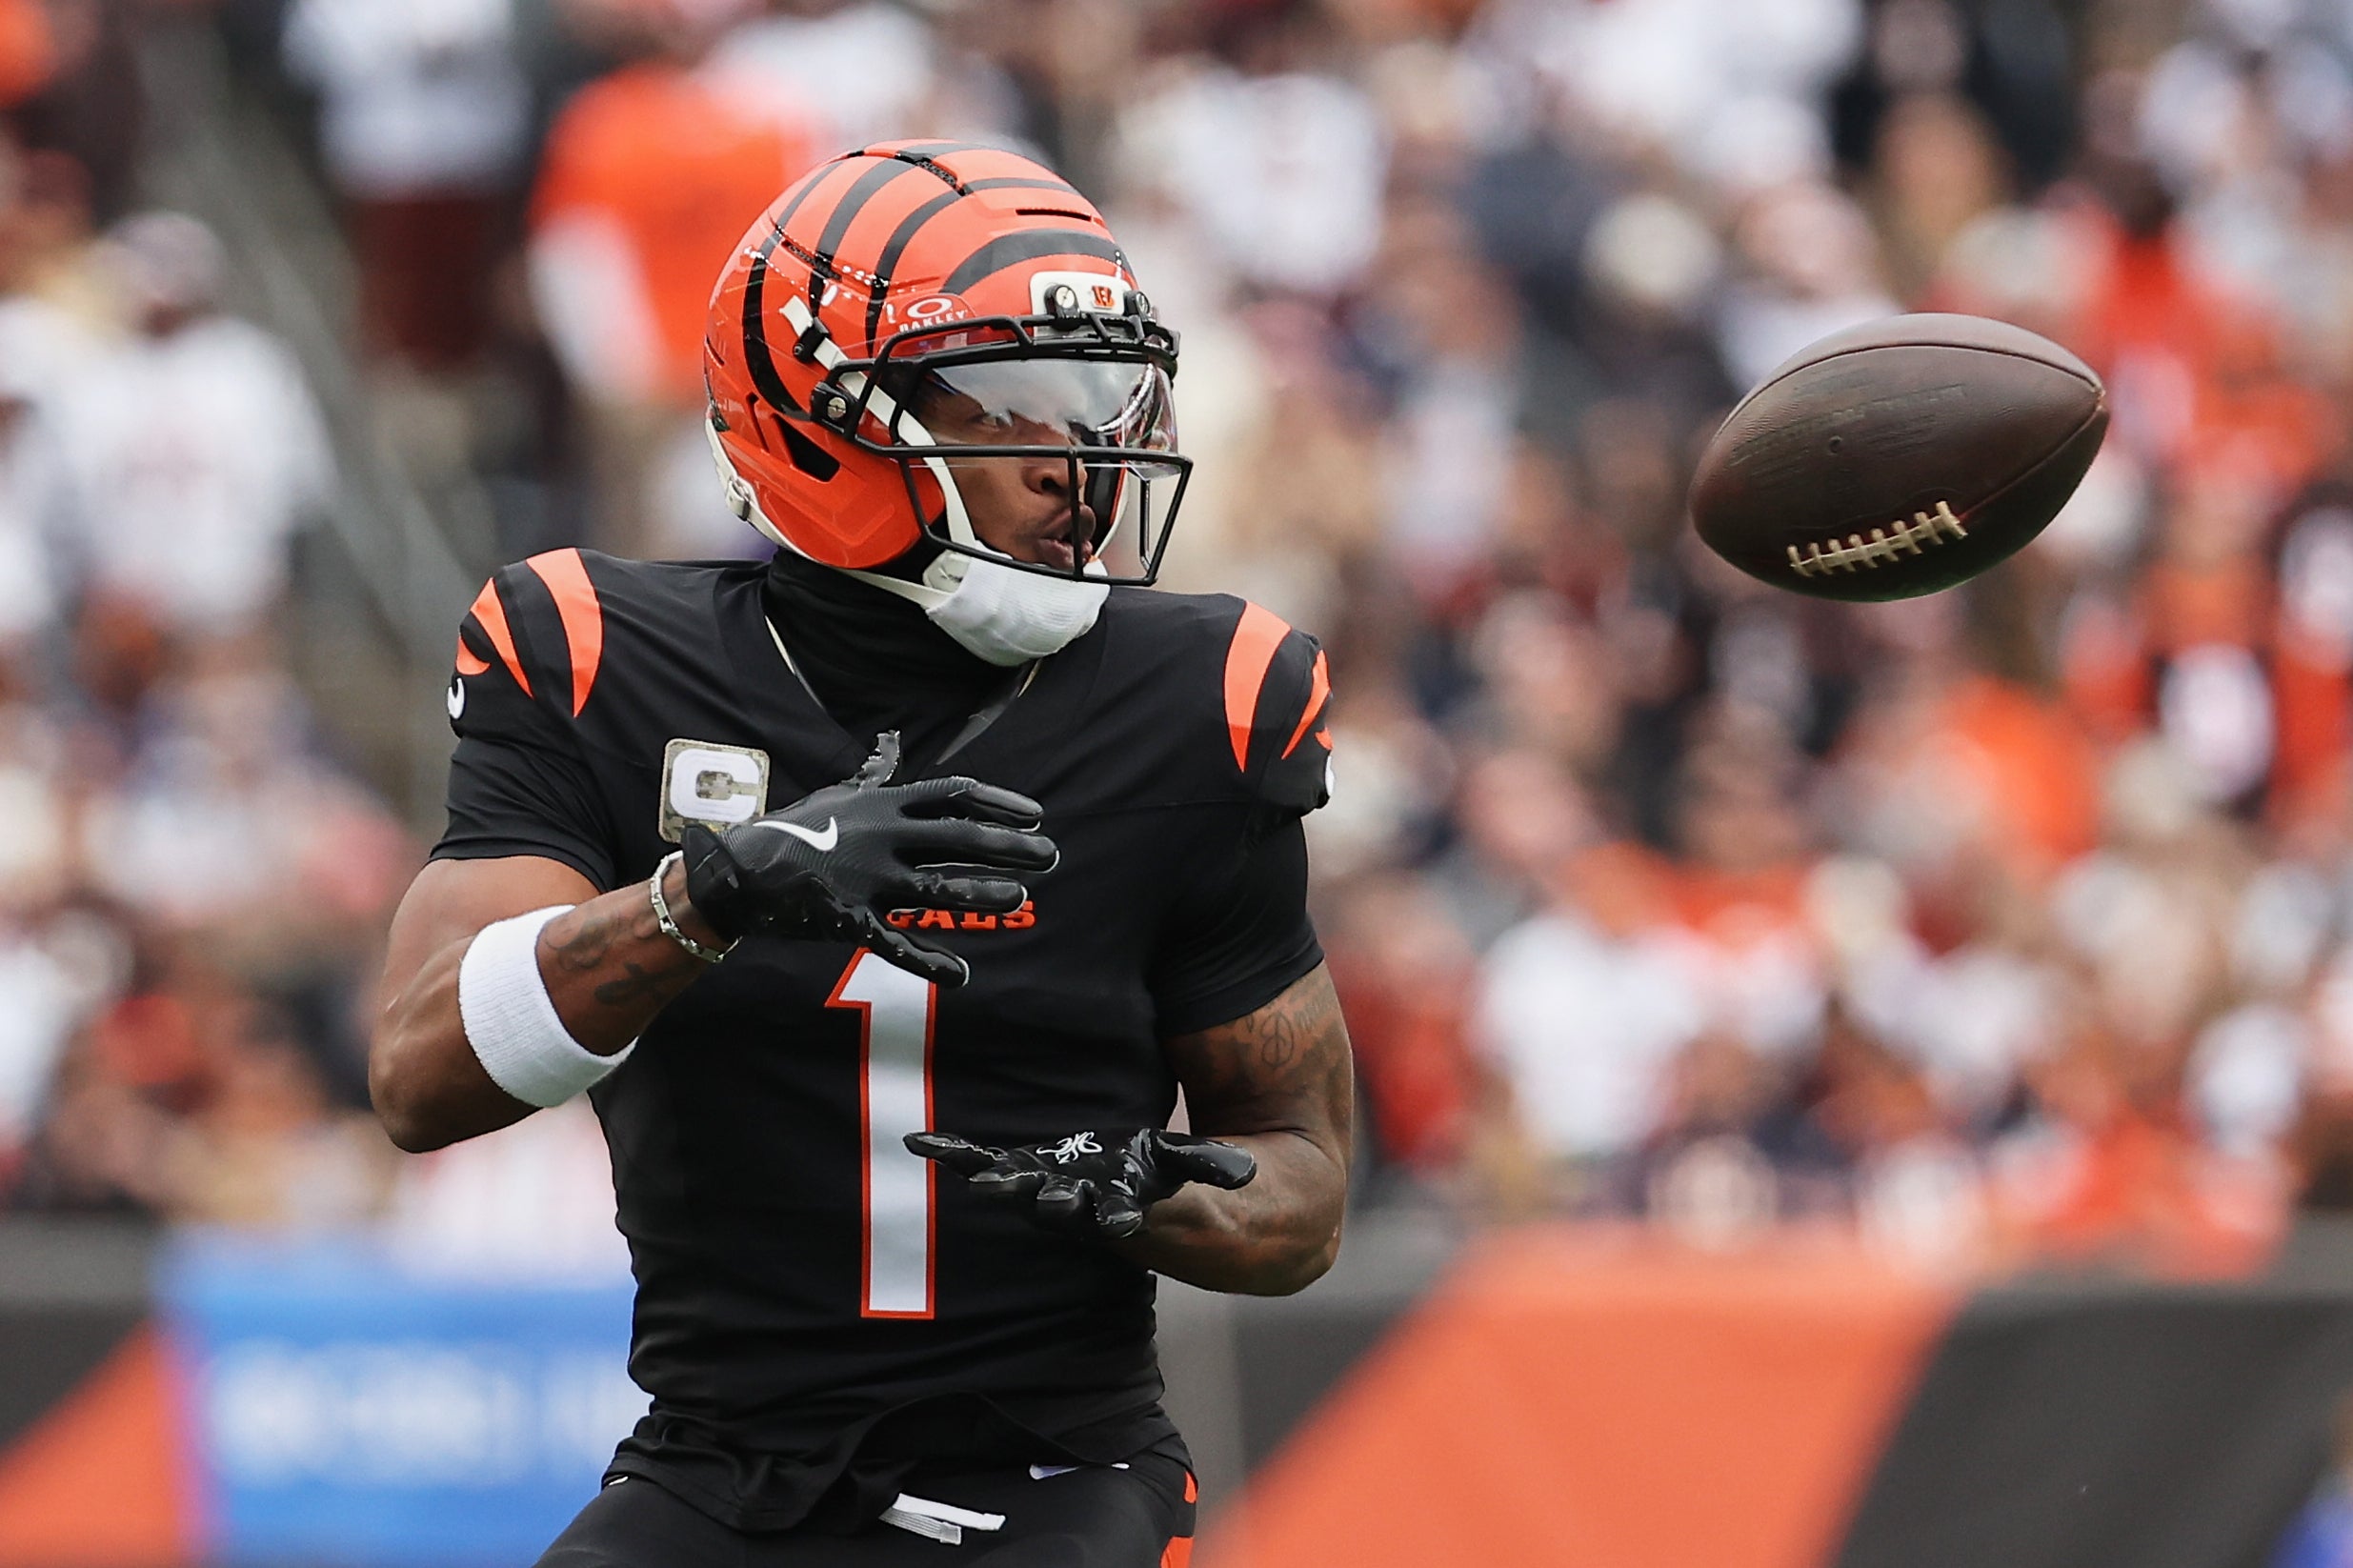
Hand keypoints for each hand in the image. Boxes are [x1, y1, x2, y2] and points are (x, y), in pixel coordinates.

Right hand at [681, 732, 1054, 985]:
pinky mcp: (851, 920)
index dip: (999, 803)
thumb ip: (874, 776)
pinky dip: (929, 961)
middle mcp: (883, 838)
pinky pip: (896, 944)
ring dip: (983, 894)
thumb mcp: (836, 794)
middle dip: (1009, 847)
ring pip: (938, 888)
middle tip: (1050, 856)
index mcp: (884, 806)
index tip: (1036, 814)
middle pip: (959, 839)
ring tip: (1021, 898)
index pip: (954, 795)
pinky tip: (962, 974)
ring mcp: (868, 880)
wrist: (738, 869)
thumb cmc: (794, 829)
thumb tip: (891, 744)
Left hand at [906, 1127, 1256, 1240]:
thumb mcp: (1200, 1178)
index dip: (1108, 1216)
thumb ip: (1212, 1170)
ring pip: (1018, 1188)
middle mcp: (1085, 1210)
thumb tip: (1240, 1174)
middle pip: (1054, 1206)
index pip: (1115, 1216)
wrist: (1159, 1225)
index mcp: (1128, 1212)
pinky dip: (962, 1156)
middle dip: (1027, 1195)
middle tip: (995, 1187)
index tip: (1107, 1220)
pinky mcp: (1034, 1178)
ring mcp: (1054, 1196)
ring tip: (951, 1162)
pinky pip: (993, 1166)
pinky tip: (925, 1145)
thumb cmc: (1184, 1193)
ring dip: (987, 1176)